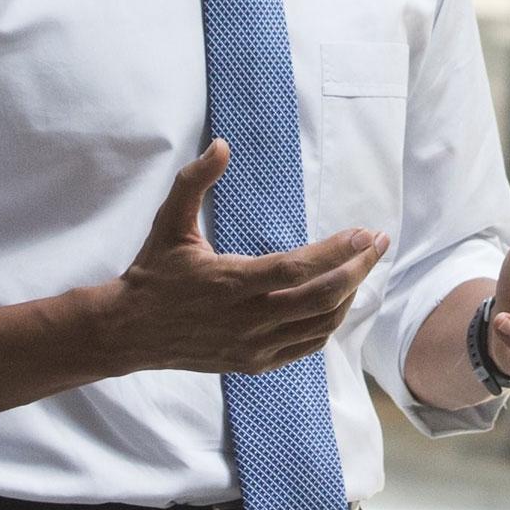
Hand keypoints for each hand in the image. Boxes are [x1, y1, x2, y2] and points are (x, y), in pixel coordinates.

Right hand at [108, 138, 390, 375]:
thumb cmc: (154, 272)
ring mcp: (254, 346)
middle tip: (379, 244)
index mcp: (231, 282)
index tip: (365, 232)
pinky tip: (336, 302)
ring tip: (360, 268)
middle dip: (359, 269)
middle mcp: (248, 319)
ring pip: (321, 325)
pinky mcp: (255, 363)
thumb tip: (222, 146)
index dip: (338, 251)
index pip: (299, 267)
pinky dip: (329, 324)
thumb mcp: (169, 221)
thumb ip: (194, 181)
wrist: (131, 331)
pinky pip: (306, 346)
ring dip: (348, 296)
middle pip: (322, 297)